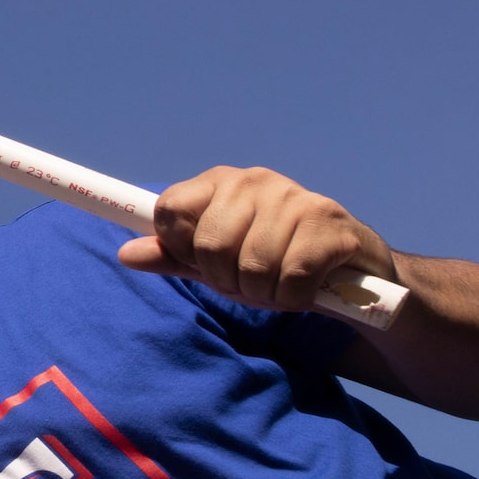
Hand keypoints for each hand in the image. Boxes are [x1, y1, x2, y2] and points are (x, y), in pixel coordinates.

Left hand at [118, 165, 397, 313]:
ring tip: (279, 284)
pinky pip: (290, 279)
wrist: (353, 272)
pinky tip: (306, 288)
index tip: (204, 262)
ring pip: (251, 267)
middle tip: (249, 281)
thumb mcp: (218, 262)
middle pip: (209, 246)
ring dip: (264, 294)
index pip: (170, 210)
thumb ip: (174, 257)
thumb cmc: (276, 263)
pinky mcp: (329, 225)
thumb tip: (126, 254)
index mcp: (221, 182)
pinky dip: (294, 297)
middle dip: (226, 280)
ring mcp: (296, 199)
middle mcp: (256, 181)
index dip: (182, 249)